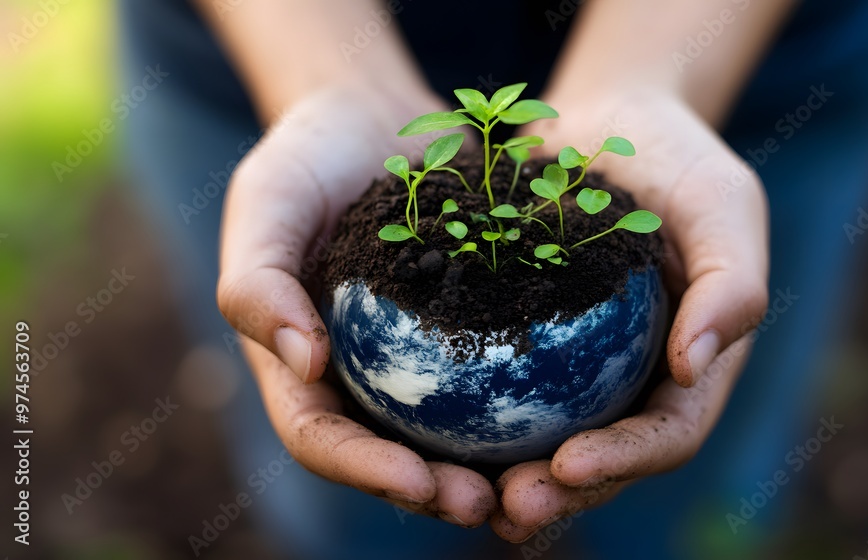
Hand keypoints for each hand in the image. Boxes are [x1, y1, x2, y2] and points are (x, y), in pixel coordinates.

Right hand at [216, 83, 497, 527]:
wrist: (374, 117)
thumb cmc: (307, 157)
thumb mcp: (268, 204)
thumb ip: (261, 282)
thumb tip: (305, 365)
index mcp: (301, 366)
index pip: (323, 438)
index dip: (365, 471)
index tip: (418, 481)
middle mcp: (360, 374)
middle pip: (393, 454)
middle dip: (437, 492)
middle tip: (489, 502)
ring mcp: (416, 356)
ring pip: (452, 430)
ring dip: (492, 465)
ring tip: (541, 479)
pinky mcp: (470, 325)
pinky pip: (499, 371)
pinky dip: (530, 398)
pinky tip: (577, 407)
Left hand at [491, 88, 769, 541]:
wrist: (610, 117)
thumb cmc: (678, 157)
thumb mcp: (722, 205)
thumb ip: (731, 283)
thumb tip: (695, 366)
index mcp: (691, 364)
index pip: (667, 433)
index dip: (624, 461)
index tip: (568, 465)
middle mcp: (633, 377)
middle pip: (601, 456)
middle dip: (558, 493)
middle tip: (506, 507)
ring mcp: (578, 364)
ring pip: (542, 436)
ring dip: (504, 474)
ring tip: (453, 493)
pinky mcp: (523, 337)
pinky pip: (494, 383)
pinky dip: (465, 416)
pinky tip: (418, 432)